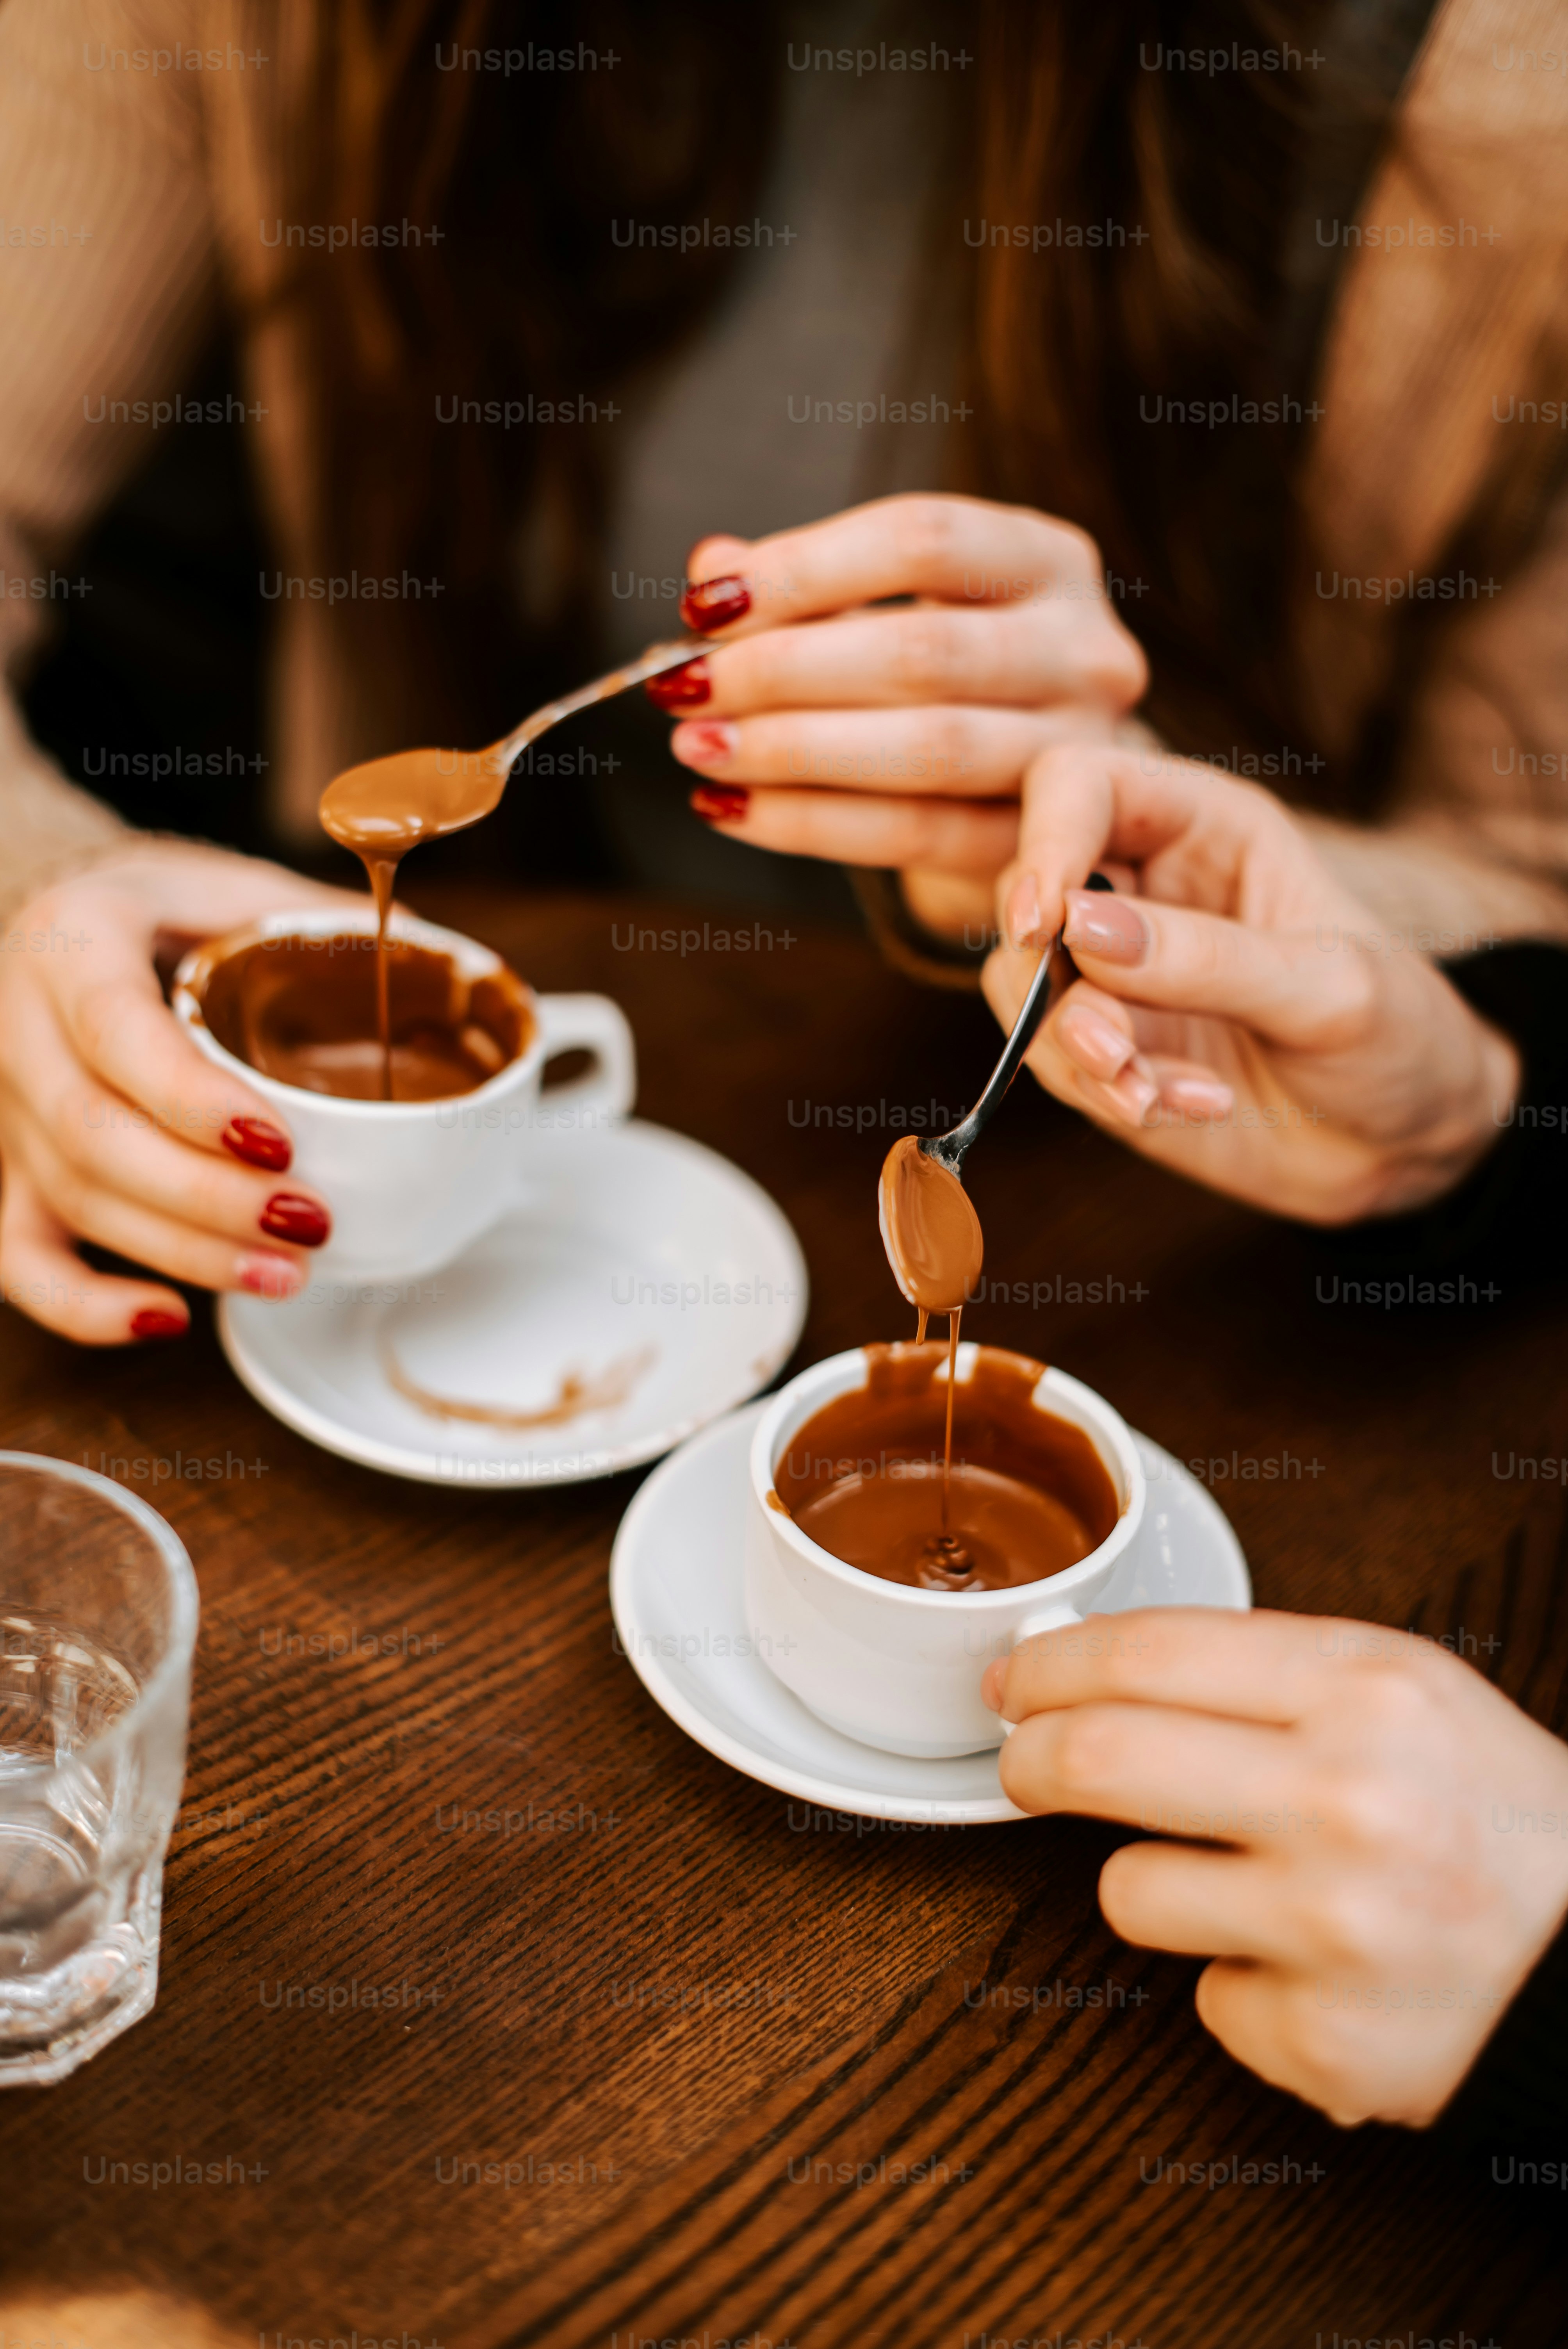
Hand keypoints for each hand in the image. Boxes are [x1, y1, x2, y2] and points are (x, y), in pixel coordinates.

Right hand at [0, 843, 361, 1343]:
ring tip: (286, 1274)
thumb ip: (315, 920)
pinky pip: (22, 1257)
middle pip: (94, 1136)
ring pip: (76, 1199)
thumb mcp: (227, 884)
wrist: (64, 924)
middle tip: (310, 1223)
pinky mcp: (11, 1170)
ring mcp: (8, 1109)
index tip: (281, 1143)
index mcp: (70, 938)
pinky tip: (167, 1318)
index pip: (116, 1030)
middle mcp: (20, 1027)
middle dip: (207, 1197)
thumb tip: (429, 956)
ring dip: (182, 1252)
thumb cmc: (162, 911)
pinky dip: (84, 1305)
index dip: (192, 1098)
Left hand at [646, 493, 1146, 940]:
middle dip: (783, 670)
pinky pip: (916, 834)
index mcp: (1048, 559)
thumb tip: (713, 568)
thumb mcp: (900, 605)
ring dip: (791, 751)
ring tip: (696, 747)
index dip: (803, 570)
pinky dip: (810, 824)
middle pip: (921, 652)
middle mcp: (1086, 650)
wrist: (1055, 788)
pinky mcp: (1045, 843)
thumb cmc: (958, 675)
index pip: (922, 541)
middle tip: (683, 686)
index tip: (704, 606)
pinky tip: (729, 808)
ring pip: (926, 749)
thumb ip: (815, 582)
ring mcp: (1079, 752)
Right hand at [983, 744, 1518, 1222]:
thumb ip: (1209, 957)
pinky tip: (1185, 1108)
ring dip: (1077, 1051)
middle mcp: (1146, 886)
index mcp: (1204, 826)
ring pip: (1023, 986)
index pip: (1079, 784)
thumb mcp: (1331, 990)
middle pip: (1026, 890)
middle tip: (1112, 1048)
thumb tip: (1078, 927)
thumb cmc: (1396, 1036)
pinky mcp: (1109, 1047)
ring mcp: (1118, 972)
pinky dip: (1106, 1092)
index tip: (1042, 924)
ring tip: (1152, 1093)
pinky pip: (1054, 1060)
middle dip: (1051, 978)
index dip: (1046, 840)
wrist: (1408, 1140)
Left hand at [984, 1608, 1567, 2126]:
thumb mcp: (1400, 1692)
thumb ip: (1254, 1669)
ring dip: (1155, 1886)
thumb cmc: (1486, 1813)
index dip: (1051, 1663)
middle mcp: (1349, 1802)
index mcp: (1366, 1691)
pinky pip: (1207, 1998)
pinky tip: (1316, 1970)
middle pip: (1102, 1757)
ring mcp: (1336, 1929)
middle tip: (1023, 1762)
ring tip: (1242, 1885)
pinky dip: (1243, 1986)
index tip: (1014, 1681)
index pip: (1148, 1652)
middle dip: (1032, 1759)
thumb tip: (1089, 1663)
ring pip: (1128, 1891)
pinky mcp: (1327, 2040)